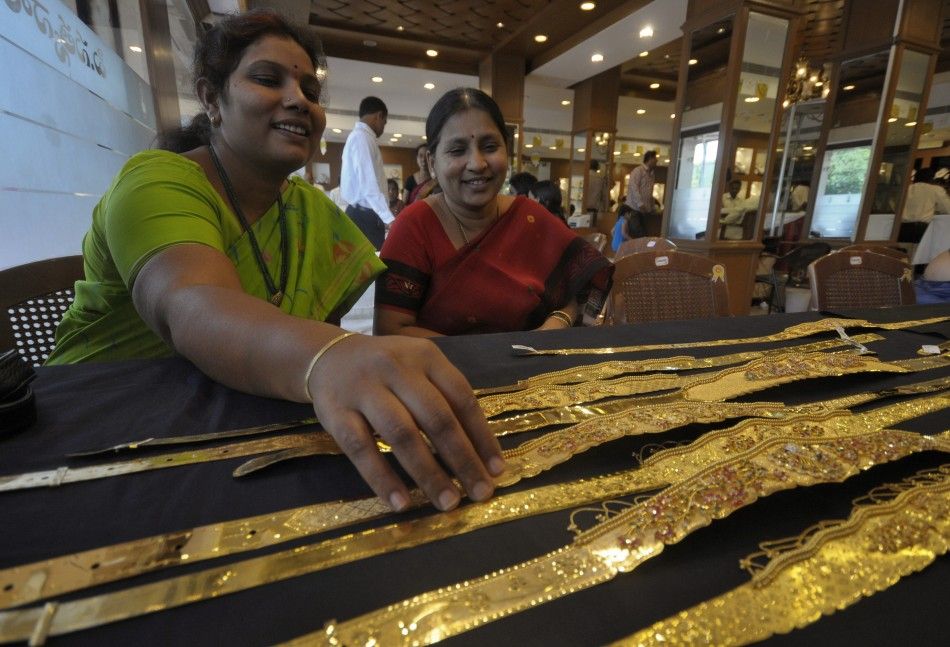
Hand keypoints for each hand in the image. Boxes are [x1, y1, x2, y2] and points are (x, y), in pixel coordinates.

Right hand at [307, 334, 504, 511]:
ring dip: (428, 473)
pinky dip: (383, 478)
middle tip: (480, 493)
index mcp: (425, 356)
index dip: (482, 436)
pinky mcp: (336, 413)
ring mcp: (364, 389)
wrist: (327, 357)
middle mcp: (396, 368)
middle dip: (462, 460)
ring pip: (402, 434)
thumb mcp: (419, 369)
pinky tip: (401, 503)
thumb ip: (446, 399)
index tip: (498, 470)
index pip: (462, 398)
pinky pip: (361, 449)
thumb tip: (481, 452)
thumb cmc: (387, 371)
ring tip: (448, 502)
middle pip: (436, 418)